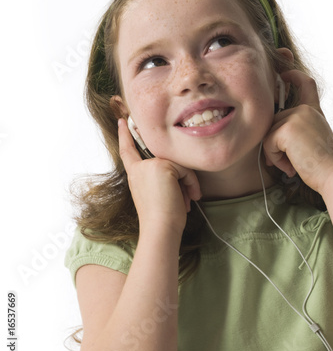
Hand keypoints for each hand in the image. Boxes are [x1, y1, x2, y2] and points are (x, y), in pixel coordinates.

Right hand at [118, 118, 201, 233]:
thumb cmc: (162, 217)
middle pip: (168, 160)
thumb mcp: (157, 193)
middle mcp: (140, 167)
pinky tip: (191, 197)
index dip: (124, 136)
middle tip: (188, 198)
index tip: (122, 121)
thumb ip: (161, 176)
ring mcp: (150, 165)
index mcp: (135, 174)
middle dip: (183, 178)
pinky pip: (185, 169)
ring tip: (188, 200)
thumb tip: (177, 171)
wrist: (160, 228)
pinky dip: (192, 184)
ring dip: (188, 183)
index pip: (128, 151)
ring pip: (179, 165)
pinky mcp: (163, 166)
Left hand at [262, 70, 332, 194]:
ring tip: (292, 165)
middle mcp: (305, 110)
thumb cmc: (322, 166)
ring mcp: (296, 116)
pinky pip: (267, 143)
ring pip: (268, 133)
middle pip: (274, 121)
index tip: (284, 74)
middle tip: (291, 162)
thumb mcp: (310, 140)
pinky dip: (274, 158)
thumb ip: (294, 130)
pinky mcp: (286, 128)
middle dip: (274, 144)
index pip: (306, 84)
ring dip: (274, 153)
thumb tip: (266, 135)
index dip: (294, 76)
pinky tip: (290, 167)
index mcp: (314, 111)